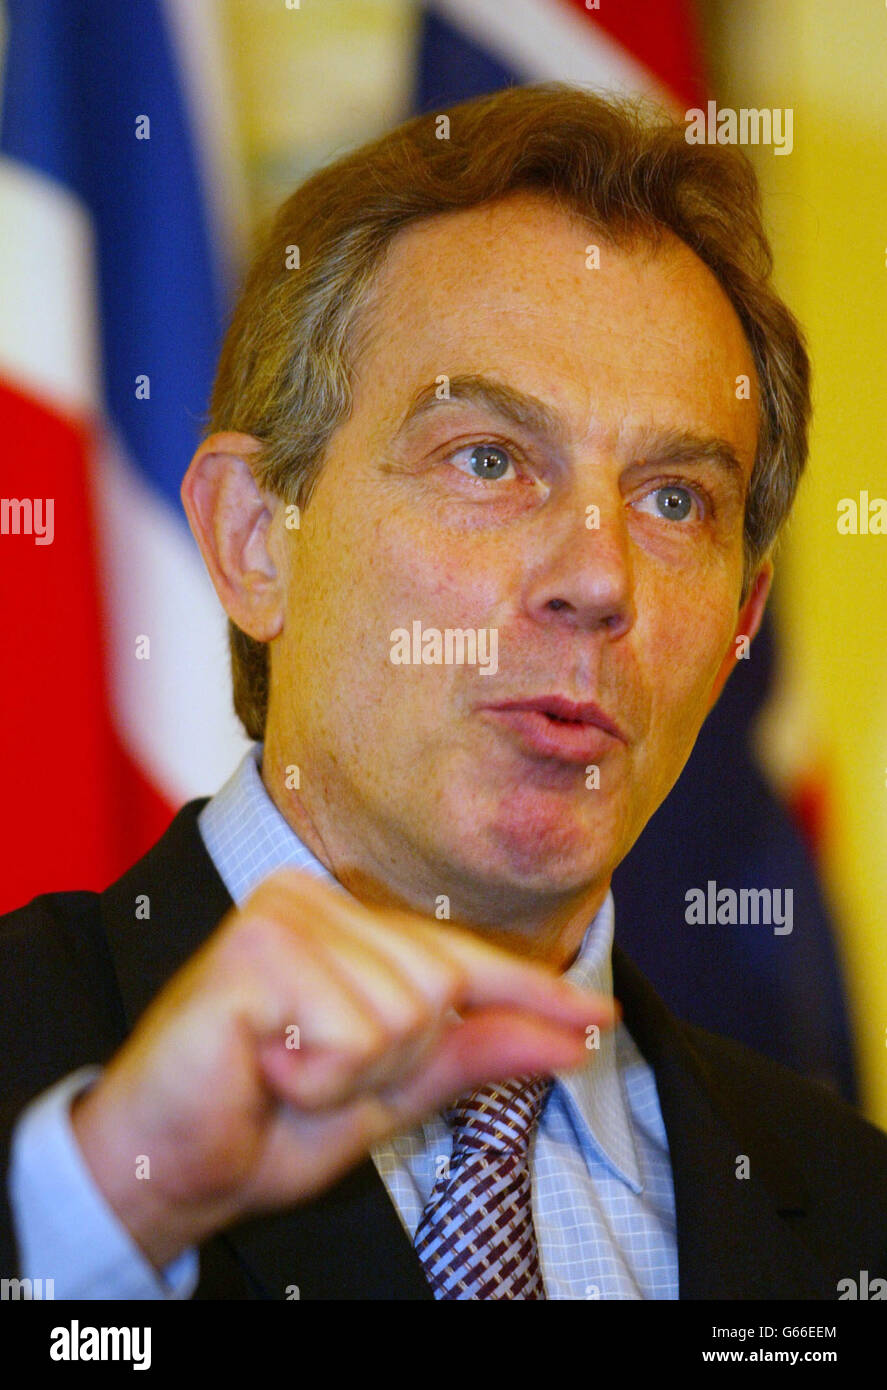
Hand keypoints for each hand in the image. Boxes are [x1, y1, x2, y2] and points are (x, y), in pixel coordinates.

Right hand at [71, 868, 615, 1269]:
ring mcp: (281, 916)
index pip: (458, 958)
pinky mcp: (253, 949)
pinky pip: (352, 1032)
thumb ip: (469, 1051)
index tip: (598, 1019)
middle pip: (439, 986)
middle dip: (390, 1060)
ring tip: (281, 1069)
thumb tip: (574, 1034)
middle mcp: (312, 901)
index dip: (532, 994)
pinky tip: (261, 1065)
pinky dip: (316, 1077)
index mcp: (342, 923)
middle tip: (307, 1074)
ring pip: (404, 1011)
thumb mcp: (387, 1091)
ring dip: (349, 1074)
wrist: (163, 1168)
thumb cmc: (266, 1123)